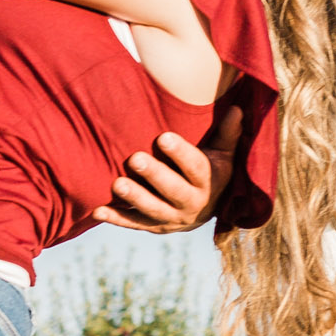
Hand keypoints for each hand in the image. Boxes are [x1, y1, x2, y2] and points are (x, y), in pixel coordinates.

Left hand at [91, 106, 243, 234]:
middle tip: (135, 158)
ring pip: (153, 210)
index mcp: (210, 182)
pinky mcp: (155, 227)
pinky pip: (135, 224)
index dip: (181, 154)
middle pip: (173, 191)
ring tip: (116, 183)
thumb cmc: (214, 170)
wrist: (209, 208)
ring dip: (134, 198)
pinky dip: (117, 218)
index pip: (197, 168)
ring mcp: (173, 218)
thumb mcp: (223, 153)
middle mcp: (193, 204)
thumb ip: (227, 133)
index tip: (164, 137)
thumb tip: (238, 108)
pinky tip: (97, 210)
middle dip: (155, 175)